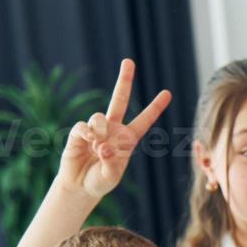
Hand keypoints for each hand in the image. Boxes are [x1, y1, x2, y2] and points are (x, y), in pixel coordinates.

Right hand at [58, 58, 170, 199]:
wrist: (80, 186)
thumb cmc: (100, 181)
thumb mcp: (111, 176)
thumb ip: (110, 162)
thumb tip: (102, 145)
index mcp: (127, 139)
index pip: (144, 120)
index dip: (155, 107)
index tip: (167, 93)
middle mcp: (113, 129)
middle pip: (119, 99)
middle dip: (124, 80)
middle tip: (129, 61)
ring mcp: (96, 128)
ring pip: (99, 117)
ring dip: (100, 133)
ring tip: (98, 150)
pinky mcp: (79, 132)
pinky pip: (83, 127)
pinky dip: (87, 136)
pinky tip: (88, 145)